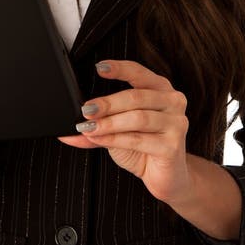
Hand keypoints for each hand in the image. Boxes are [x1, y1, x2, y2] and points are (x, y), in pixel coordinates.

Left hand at [57, 60, 190, 205]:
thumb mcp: (118, 131)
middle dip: (107, 103)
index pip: (139, 72)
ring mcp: (176, 123)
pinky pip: (138, 139)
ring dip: (109, 123)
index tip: (99, 68)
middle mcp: (172, 101)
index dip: (119, 68)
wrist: (165, 177)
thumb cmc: (144, 148)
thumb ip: (98, 125)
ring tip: (89, 127)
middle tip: (86, 110)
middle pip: (136, 97)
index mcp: (160, 89)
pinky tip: (100, 139)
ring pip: (137, 118)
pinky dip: (115, 139)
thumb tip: (67, 130)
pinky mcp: (172, 146)